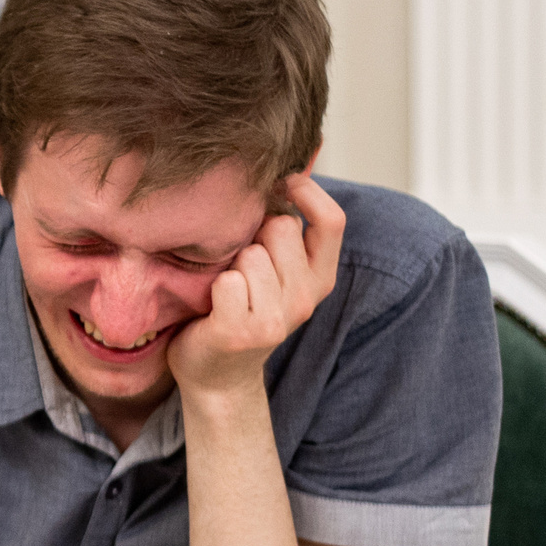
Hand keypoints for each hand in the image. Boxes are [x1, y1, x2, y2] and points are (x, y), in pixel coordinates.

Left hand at [168, 173, 343, 403]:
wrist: (215, 376)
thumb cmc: (239, 310)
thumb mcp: (276, 274)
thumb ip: (286, 235)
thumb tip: (288, 170)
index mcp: (320, 279)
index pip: (332, 221)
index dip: (308, 192)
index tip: (282, 180)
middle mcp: (305, 299)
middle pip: (280, 228)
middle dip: (252, 234)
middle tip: (239, 264)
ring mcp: (276, 318)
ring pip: (249, 253)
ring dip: (229, 263)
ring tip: (226, 289)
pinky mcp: (241, 331)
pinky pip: (226, 280)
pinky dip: (213, 287)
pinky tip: (213, 306)